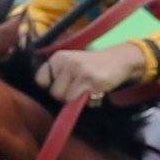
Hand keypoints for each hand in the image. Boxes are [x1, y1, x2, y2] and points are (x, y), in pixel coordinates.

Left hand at [38, 41, 158, 102]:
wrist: (119, 59)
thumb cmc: (91, 65)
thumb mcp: (71, 63)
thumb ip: (57, 76)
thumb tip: (48, 95)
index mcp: (58, 57)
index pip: (39, 80)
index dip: (50, 86)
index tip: (62, 85)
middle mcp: (68, 62)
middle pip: (54, 93)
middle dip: (65, 95)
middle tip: (78, 88)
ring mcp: (80, 72)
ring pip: (67, 99)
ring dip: (78, 100)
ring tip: (88, 89)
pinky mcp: (93, 81)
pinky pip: (84, 102)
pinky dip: (91, 102)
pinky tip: (97, 92)